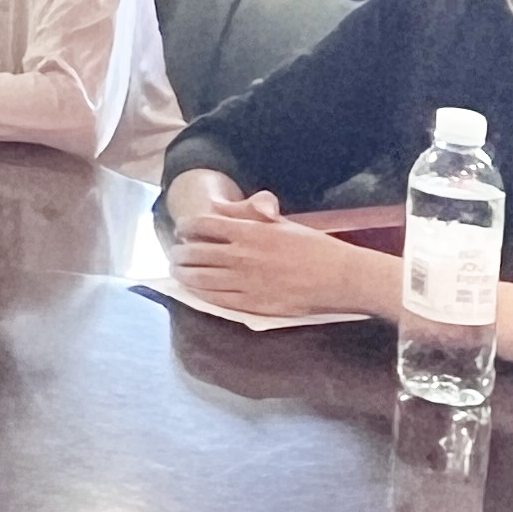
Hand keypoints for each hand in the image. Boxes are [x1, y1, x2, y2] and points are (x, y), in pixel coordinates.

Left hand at [171, 192, 391, 318]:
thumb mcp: (279, 223)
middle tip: (174, 254)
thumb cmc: (312, 246)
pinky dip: (199, 293)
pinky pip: (216, 299)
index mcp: (248, 231)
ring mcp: (245, 281)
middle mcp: (242, 256)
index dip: (186, 228)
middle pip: (195, 253)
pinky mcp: (252, 304)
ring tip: (176, 272)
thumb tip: (219, 207)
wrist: (338, 277)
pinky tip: (194, 290)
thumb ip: (248, 214)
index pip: (202, 225)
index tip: (182, 231)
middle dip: (179, 253)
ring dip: (183, 274)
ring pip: (200, 278)